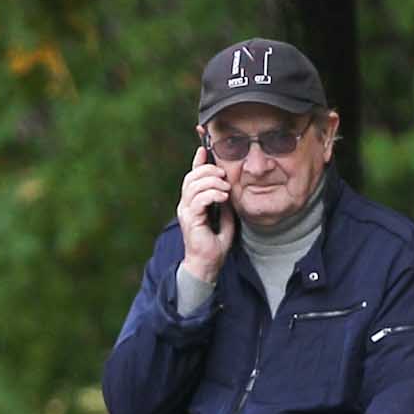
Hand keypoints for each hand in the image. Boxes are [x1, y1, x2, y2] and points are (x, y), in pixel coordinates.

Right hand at [177, 143, 234, 281]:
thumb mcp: (225, 218)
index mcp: (192, 203)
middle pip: (191, 176)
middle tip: (224, 174)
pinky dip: (212, 194)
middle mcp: (185, 205)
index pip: (192, 176)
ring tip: (225, 188)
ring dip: (212, 182)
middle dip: (208, 170)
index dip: (197, 161)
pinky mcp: (190, 220)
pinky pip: (198, 199)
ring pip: (193, 185)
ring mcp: (186, 212)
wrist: (207, 265)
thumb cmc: (214, 245)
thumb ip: (224, 204)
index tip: (204, 148)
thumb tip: (228, 190)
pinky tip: (223, 197)